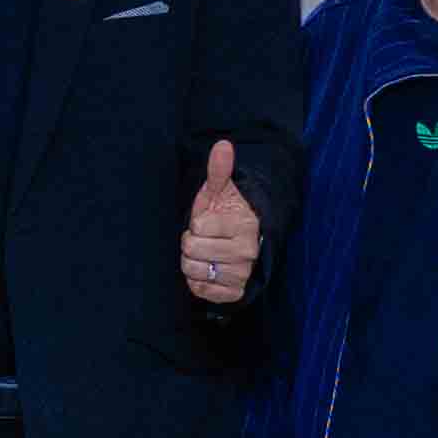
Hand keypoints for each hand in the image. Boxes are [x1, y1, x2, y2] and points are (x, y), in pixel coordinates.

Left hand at [178, 136, 260, 306]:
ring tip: (203, 253)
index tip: (205, 222)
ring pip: (194, 270)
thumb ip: (219, 170)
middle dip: (190, 242)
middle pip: (192, 250)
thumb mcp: (220, 191)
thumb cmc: (227, 213)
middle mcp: (246, 252)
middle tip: (201, 238)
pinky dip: (196, 281)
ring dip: (191, 261)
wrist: (242, 240)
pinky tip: (204, 269)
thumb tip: (222, 145)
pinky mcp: (234, 292)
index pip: (198, 227)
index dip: (195, 223)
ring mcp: (241, 274)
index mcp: (244, 226)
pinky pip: (202, 291)